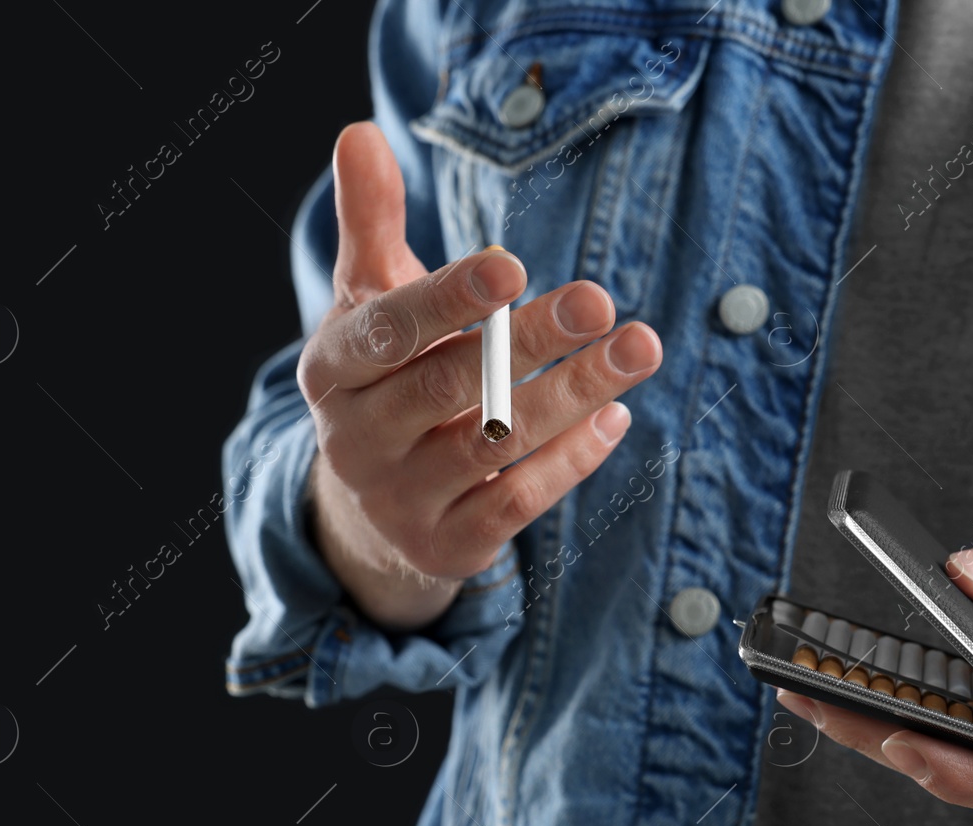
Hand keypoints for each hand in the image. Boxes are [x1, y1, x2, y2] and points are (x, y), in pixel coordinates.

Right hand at [300, 122, 662, 629]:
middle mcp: (355, 439)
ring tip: (640, 347)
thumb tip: (360, 132)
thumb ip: (372, 224)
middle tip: (600, 300)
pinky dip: (570, 460)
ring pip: (492, 444)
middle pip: (449, 384)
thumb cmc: (386, 381)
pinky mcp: (448, 546)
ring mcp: (400, 498)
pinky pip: (517, 502)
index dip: (448, 298)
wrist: (373, 511)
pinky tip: (616, 415)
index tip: (511, 265)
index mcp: (333, 370)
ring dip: (572, 395)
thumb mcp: (371, 306)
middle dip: (529, 341)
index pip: (388, 330)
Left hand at [776, 523, 972, 821]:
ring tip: (812, 696)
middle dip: (891, 746)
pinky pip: (971, 745)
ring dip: (887, 737)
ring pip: (966, 770)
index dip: (964, 773)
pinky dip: (915, 721)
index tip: (903, 739)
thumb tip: (959, 574)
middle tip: (812, 702)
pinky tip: (863, 693)